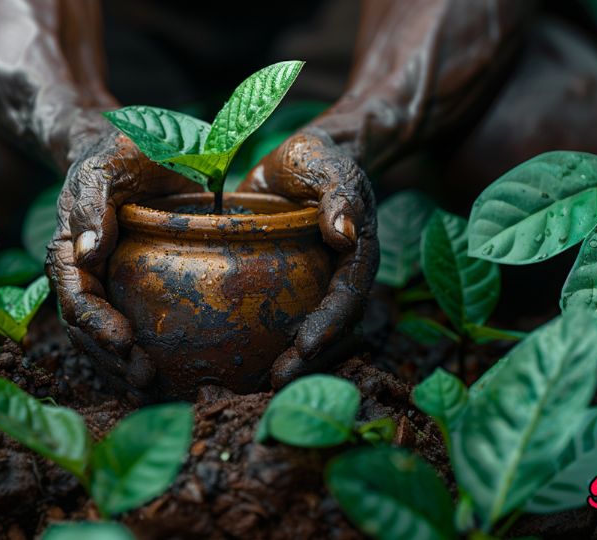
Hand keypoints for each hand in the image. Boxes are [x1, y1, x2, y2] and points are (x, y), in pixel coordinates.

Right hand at [46, 132, 201, 393]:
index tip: (124, 343)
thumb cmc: (119, 151)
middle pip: (85, 328)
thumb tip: (87, 253)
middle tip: (144, 379)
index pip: (75, 296)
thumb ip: (92, 201)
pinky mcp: (126, 291)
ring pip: (100, 338)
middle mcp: (81, 272)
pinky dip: (134, 357)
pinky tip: (158, 380)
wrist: (129, 149)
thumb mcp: (107, 163)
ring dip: (120, 367)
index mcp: (70, 248)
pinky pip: (124, 329)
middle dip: (110, 358)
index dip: (96, 324)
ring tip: (150, 389)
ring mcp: (102, 285)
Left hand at [238, 128, 377, 388]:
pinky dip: (267, 342)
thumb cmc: (316, 157)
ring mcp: (313, 285)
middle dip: (309, 359)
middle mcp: (337, 276)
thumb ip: (339, 195)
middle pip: (331, 327)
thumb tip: (346, 235)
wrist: (299, 158)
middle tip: (277, 382)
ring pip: (309, 331)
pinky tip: (241, 360)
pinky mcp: (287, 287)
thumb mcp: (327, 164)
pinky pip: (281, 320)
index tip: (305, 347)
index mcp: (355, 253)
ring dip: (290, 360)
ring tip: (259, 384)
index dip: (330, 324)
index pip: (347, 296)